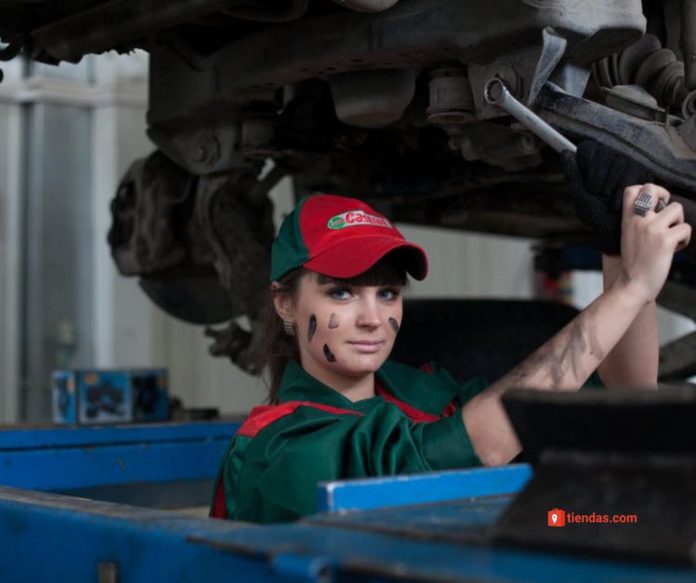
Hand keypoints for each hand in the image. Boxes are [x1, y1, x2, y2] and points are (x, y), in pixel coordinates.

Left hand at [560, 141, 652, 254]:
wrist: (616, 230)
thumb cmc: (596, 214)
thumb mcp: (580, 196)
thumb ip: (572, 174)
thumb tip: (566, 153)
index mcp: (592, 164)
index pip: (588, 148)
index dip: (586, 166)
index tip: (587, 183)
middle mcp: (610, 159)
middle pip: (604, 153)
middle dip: (598, 178)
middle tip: (598, 193)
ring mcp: (627, 163)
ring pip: (618, 162)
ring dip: (610, 186)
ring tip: (608, 198)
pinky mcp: (642, 172)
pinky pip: (631, 172)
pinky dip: (621, 191)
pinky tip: (617, 202)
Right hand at [617, 184, 691, 301]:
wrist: (633, 284)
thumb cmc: (634, 262)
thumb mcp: (628, 236)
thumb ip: (638, 220)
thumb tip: (659, 207)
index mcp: (627, 219)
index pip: (633, 189)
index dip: (648, 189)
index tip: (654, 202)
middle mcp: (639, 220)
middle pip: (653, 189)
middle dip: (665, 197)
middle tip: (666, 214)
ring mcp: (653, 229)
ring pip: (677, 209)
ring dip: (678, 223)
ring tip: (670, 238)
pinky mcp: (666, 240)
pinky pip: (685, 228)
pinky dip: (684, 240)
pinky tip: (674, 250)